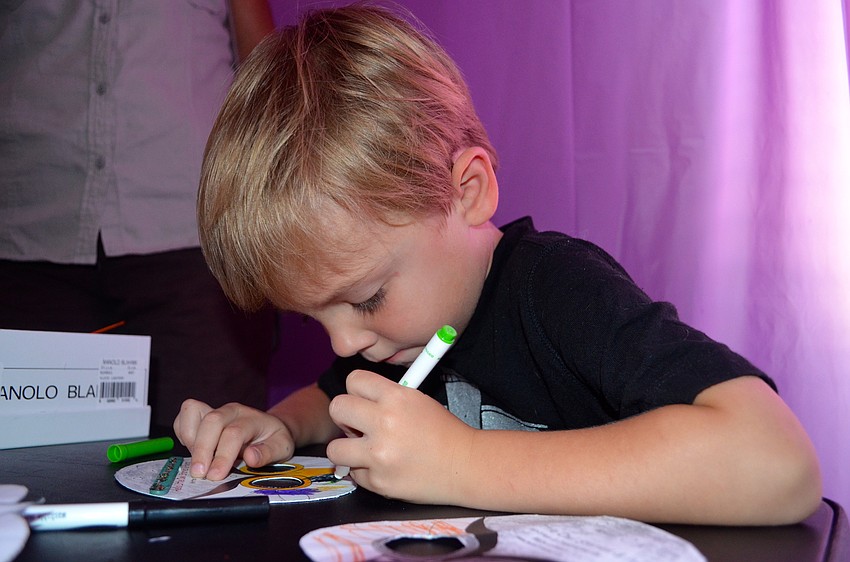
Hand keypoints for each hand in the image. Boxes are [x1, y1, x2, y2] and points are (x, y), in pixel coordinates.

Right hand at [173, 399, 294, 480]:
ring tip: (199, 462)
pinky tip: (193, 450)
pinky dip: (183, 434)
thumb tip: (251, 457)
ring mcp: (216, 410)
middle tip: (200, 474)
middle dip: (202, 449)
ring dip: (191, 440)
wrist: (269, 427)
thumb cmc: (274, 439)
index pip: (234, 433)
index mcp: (252, 418)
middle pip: (211, 421)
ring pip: (193, 413)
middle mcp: (231, 411)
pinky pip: (184, 417)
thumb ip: (268, 453)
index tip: (215, 475)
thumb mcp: (282, 448)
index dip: (223, 455)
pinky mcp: (202, 414)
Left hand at [326, 370, 474, 503]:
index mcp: (396, 397)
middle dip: (346, 416)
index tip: (363, 400)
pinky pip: (353, 474)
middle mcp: (384, 423)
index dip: (357, 391)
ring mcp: (379, 455)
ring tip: (364, 450)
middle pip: (337, 408)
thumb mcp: (418, 400)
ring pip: (334, 448)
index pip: (354, 380)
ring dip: (346, 448)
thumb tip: (356, 400)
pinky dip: (365, 472)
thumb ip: (386, 397)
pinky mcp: (378, 482)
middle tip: (359, 425)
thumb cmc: (443, 432)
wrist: (464, 466)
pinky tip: (383, 468)